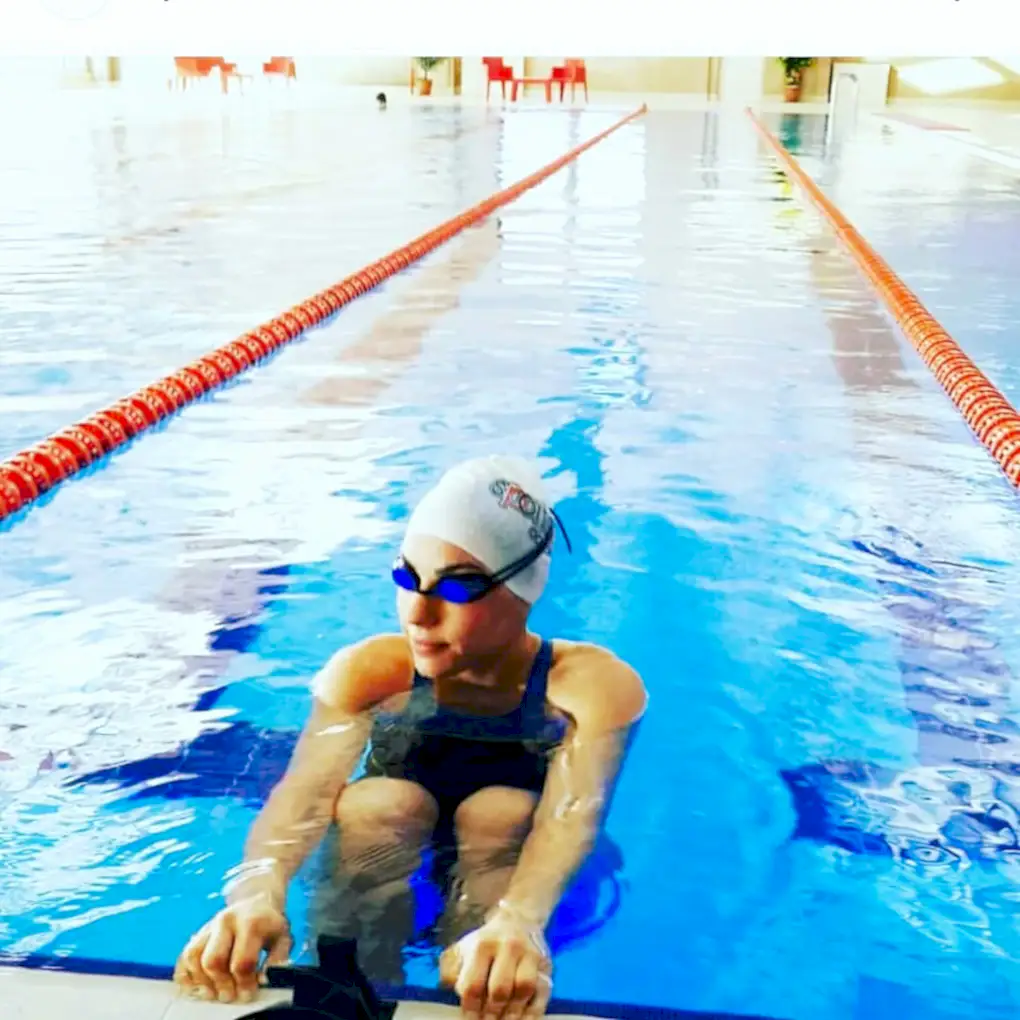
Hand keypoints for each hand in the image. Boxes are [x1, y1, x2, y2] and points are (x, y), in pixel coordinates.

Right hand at [173, 894, 291, 1003]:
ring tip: (213, 993)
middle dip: (220, 985)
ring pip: (194, 957)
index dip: (243, 983)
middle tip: (229, 996)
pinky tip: (197, 986)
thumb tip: (264, 980)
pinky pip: (184, 955)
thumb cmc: (269, 924)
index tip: (247, 994)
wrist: (256, 900)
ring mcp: (209, 926)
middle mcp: (226, 921)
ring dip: (201, 981)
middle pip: (213, 961)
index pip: (241, 961)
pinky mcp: (198, 933)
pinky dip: (186, 974)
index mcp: (250, 922)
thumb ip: (277, 960)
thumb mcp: (283, 937)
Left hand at [439, 909, 552, 1019]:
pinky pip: (542, 993)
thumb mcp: (463, 949)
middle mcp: (508, 947)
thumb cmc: (485, 944)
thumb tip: (448, 990)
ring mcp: (530, 956)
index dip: (469, 1008)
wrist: (518, 921)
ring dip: (512, 1014)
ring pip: (523, 990)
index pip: (473, 984)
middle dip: (490, 1014)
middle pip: (499, 989)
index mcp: (483, 945)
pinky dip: (532, 1013)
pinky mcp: (546, 966)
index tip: (469, 1019)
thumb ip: (451, 970)